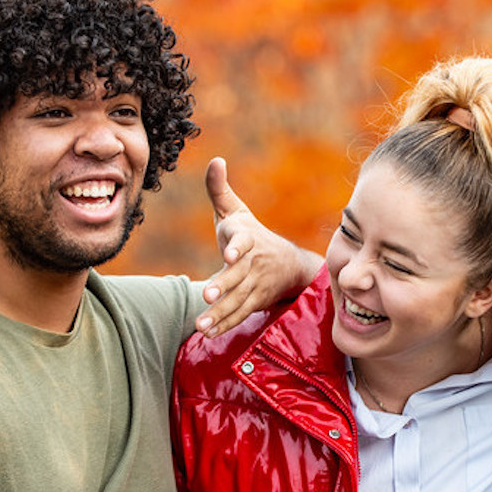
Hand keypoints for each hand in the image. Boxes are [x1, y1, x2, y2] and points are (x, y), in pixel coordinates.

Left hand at [195, 157, 321, 337]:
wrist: (289, 265)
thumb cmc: (253, 234)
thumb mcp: (238, 211)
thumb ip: (220, 189)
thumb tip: (215, 159)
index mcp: (247, 238)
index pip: (244, 241)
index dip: (237, 247)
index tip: (230, 254)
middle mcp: (253, 263)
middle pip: (239, 276)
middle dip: (224, 286)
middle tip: (208, 295)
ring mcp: (255, 285)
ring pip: (238, 300)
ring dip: (220, 313)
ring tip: (201, 323)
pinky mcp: (254, 302)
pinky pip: (240, 314)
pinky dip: (225, 324)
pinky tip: (208, 331)